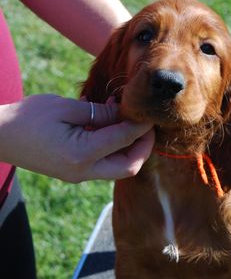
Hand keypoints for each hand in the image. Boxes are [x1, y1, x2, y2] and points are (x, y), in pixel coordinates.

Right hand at [0, 94, 153, 181]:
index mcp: (81, 154)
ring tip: (125, 118)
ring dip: (128, 145)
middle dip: (143, 146)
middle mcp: (83, 171)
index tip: (152, 113)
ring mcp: (78, 174)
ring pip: (118, 167)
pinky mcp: (74, 171)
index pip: (125, 140)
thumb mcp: (66, 108)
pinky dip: (112, 146)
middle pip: (129, 166)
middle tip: (146, 125)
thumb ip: (99, 113)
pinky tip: (107, 122)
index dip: (142, 126)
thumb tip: (125, 113)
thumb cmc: (27, 118)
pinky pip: (103, 162)